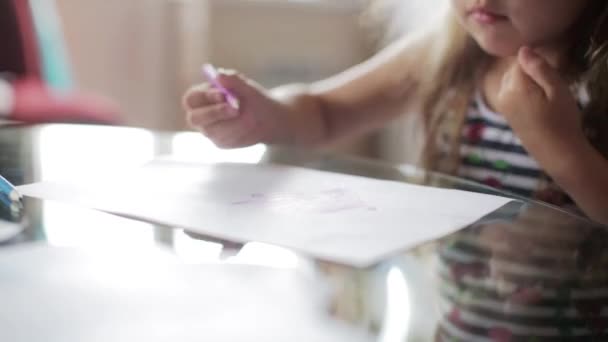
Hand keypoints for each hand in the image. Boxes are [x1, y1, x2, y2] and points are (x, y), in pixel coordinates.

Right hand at [182, 70, 286, 147]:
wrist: (267, 117)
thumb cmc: (253, 98)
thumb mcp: (247, 86)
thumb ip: (233, 79)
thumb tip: (219, 75)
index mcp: (202, 96)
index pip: (192, 99)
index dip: (205, 97)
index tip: (223, 95)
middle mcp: (201, 114)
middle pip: (195, 118)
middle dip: (214, 113)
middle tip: (235, 109)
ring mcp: (209, 130)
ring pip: (213, 131)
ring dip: (233, 123)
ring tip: (250, 117)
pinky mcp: (220, 142)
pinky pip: (225, 140)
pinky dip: (239, 132)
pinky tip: (249, 127)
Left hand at [496, 47, 585, 170]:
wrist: (557, 152)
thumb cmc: (562, 120)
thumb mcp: (557, 90)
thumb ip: (539, 68)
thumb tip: (523, 49)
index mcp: (514, 86)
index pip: (521, 59)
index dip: (537, 62)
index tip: (551, 72)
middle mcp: (502, 93)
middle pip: (514, 70)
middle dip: (530, 72)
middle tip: (549, 88)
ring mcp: (501, 104)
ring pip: (512, 81)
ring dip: (526, 82)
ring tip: (544, 97)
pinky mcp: (505, 113)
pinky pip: (511, 93)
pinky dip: (522, 93)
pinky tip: (537, 105)